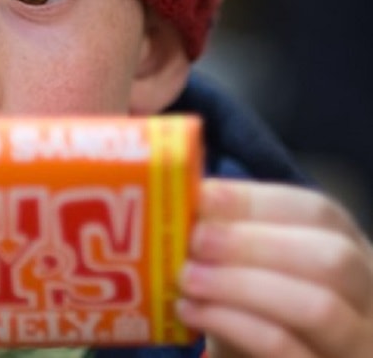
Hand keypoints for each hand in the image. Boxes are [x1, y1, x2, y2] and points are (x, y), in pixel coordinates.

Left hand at [176, 179, 372, 356]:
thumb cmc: (253, 311)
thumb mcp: (247, 268)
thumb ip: (226, 235)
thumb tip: (185, 198)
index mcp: (348, 249)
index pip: (318, 212)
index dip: (257, 201)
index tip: (203, 197)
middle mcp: (365, 294)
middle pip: (330, 256)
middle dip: (254, 243)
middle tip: (196, 240)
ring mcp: (355, 341)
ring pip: (317, 306)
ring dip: (241, 285)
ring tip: (187, 278)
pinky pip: (285, 349)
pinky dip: (233, 325)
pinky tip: (192, 311)